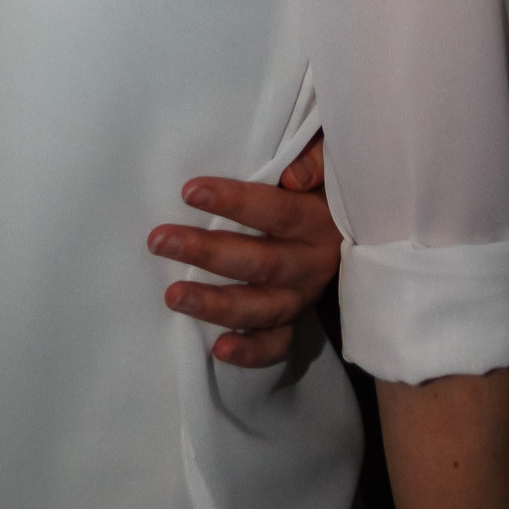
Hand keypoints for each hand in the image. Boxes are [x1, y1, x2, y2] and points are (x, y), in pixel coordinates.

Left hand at [146, 132, 341, 366]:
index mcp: (322, 220)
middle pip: (262, 263)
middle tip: (159, 241)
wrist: (349, 223)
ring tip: (173, 297)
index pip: (278, 212)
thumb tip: (292, 175)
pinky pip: (278, 344)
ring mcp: (305, 296)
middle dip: (208, 253)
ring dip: (217, 305)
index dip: (236, 203)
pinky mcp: (296, 319)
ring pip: (263, 308)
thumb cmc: (319, 182)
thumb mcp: (327, 158)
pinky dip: (252, 351)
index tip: (188, 192)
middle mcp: (316, 262)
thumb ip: (316, 156)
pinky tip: (219, 350)